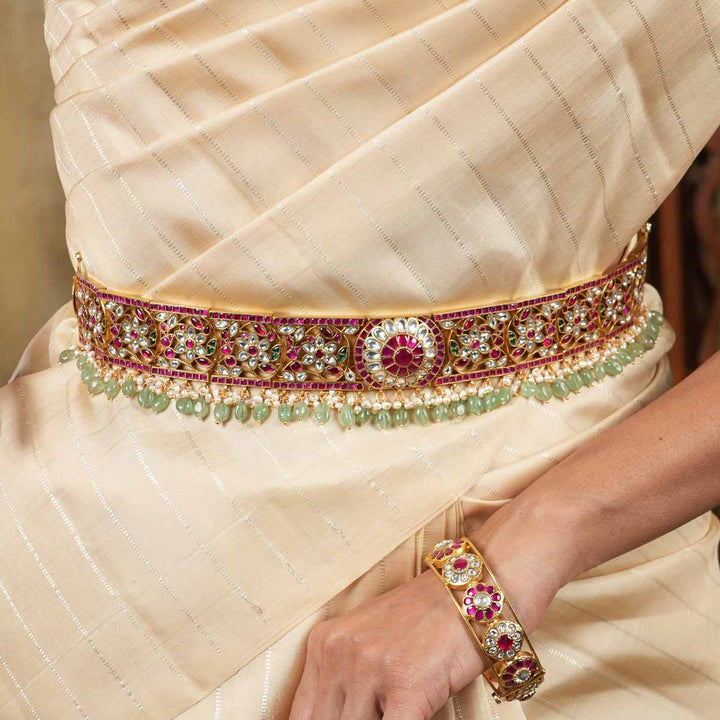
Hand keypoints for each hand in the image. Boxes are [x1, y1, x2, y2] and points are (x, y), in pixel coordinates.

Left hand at [288, 569, 484, 719]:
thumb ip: (342, 680)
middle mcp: (340, 653)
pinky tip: (408, 718)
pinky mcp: (406, 686)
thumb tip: (332, 716)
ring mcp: (371, 668)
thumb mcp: (366, 640)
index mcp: (324, 643)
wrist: (468, 594)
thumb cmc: (421, 620)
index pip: (301, 715)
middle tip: (372, 716)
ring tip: (389, 711)